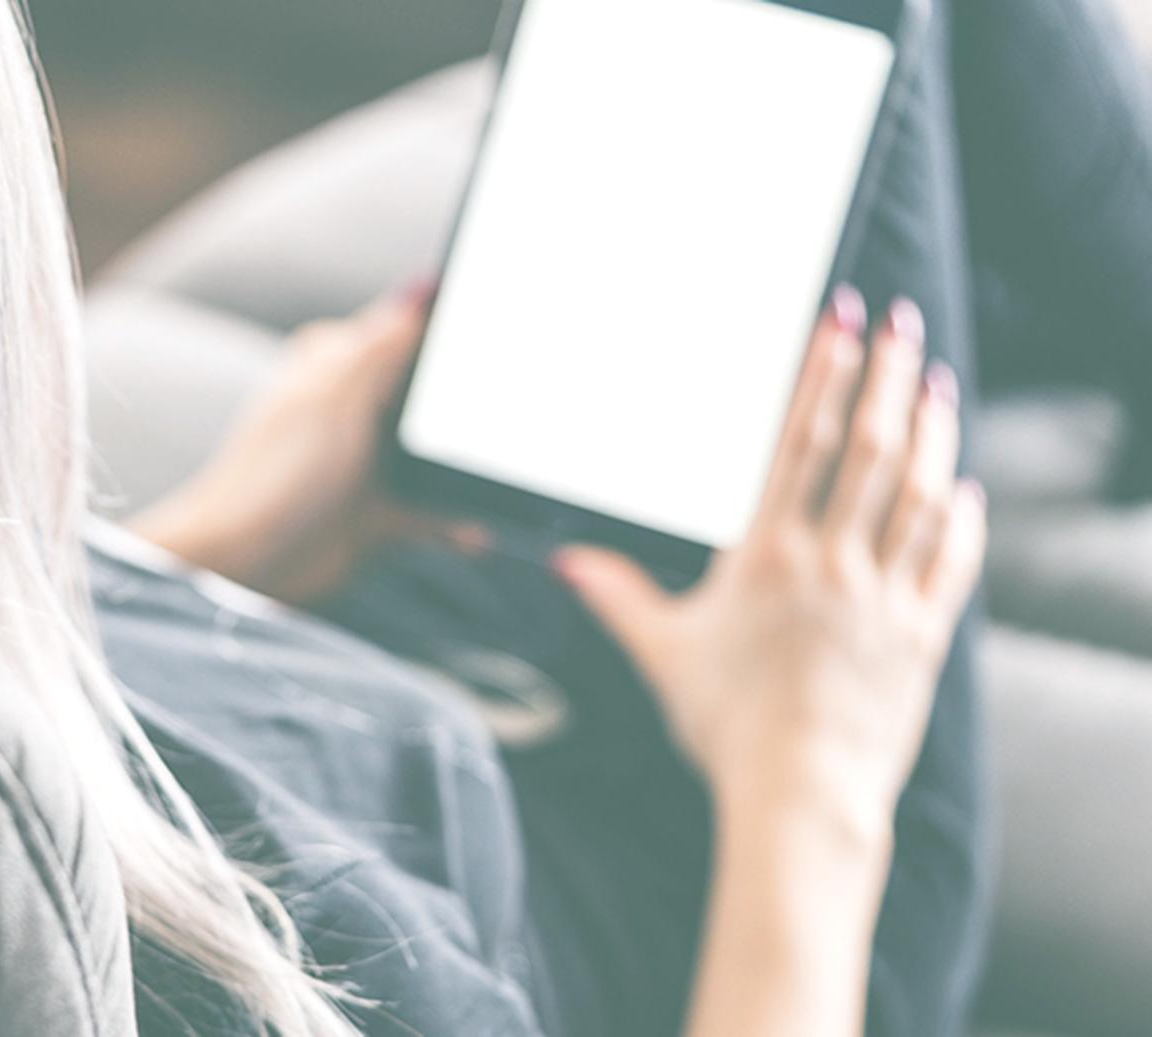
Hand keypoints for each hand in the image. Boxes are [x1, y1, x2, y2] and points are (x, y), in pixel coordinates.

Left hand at [130, 288, 489, 603]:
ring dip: (467, 470)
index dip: (453, 334)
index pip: (406, 331)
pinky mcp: (375, 511)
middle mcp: (353, 406)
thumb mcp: (335, 396)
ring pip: (436, 456)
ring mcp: (365, 461)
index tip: (506, 338)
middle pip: (428, 396)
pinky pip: (431, 511)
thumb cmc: (277, 474)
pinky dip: (454, 521)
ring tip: (508, 480)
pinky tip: (480, 532)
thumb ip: (383, 344)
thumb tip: (423, 285)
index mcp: (337, 362)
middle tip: (516, 420)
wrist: (246, 564)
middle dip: (470, 409)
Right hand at [554, 290, 986, 832]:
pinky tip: (963, 489)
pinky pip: (950, 561)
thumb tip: (567, 564)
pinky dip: (960, 520)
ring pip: (918, 492)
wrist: (799, 792)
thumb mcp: (662, 654)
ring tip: (935, 383)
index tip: (838, 322)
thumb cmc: (725, 724)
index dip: (821, 374)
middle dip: (886, 376)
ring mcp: (884, 595)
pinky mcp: (920, 634)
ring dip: (931, 431)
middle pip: (869, 448)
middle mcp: (832, 561)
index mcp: (767, 554)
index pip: (801, 443)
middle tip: (900, 321)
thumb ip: (618, 598)